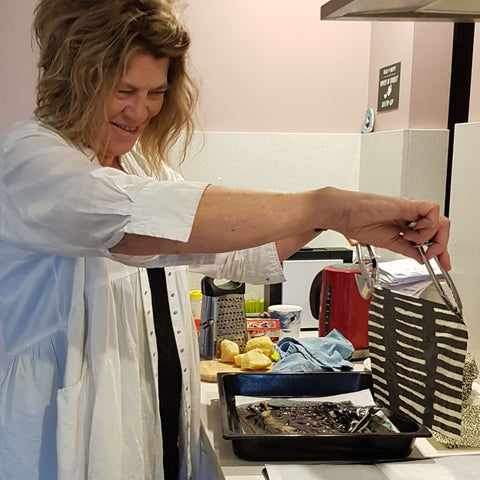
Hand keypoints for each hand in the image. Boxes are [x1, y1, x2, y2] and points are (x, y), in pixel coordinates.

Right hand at [327, 190, 450, 269]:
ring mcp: (411, 209)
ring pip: (440, 220)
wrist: (346, 214)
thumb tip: (420, 257)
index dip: (441, 249)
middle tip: (431, 255)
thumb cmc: (358, 223)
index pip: (433, 235)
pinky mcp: (408, 204)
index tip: (443, 263)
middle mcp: (411, 215)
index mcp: (406, 223)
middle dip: (441, 245)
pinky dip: (426, 225)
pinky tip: (411, 232)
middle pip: (441, 227)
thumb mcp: (388, 243)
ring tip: (413, 241)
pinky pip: (432, 211)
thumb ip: (406, 249)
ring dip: (430, 236)